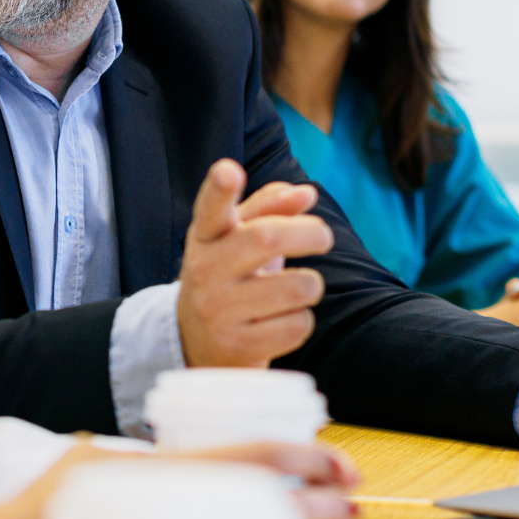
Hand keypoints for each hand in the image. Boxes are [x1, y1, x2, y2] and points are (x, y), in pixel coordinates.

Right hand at [0, 439, 360, 518]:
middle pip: (267, 503)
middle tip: (352, 506)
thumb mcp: (86, 455)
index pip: (248, 455)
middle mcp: (172, 505)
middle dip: (320, 505)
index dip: (303, 458)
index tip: (338, 463)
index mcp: (159, 466)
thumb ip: (133, 452)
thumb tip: (159, 447)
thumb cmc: (38, 504)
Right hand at [176, 159, 333, 367]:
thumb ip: (271, 210)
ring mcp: (217, 311)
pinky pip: (297, 326)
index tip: (228, 171)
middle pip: (267, 238)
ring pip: (297, 286)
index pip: (211, 210)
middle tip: (322, 237)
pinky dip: (300, 322)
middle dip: (310, 233)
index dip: (220, 190)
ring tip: (296, 291)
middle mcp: (204, 271)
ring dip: (310, 285)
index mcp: (206, 238)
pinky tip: (280, 322)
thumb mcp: (240, 239)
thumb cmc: (230, 278)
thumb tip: (306, 194)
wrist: (196, 343)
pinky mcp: (236, 346)